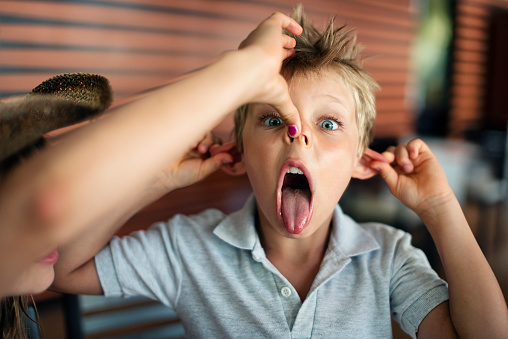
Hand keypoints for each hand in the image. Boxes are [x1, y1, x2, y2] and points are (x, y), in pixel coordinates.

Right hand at [152, 132, 233, 192]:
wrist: (162, 171)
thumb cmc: (181, 175)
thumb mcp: (201, 172)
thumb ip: (215, 164)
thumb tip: (230, 157)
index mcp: (208, 158)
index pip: (221, 150)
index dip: (224, 150)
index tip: (220, 153)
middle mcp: (203, 148)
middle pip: (216, 140)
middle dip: (213, 144)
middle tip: (205, 151)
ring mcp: (195, 140)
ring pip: (208, 133)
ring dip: (206, 139)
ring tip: (197, 148)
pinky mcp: (186, 134)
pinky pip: (197, 129)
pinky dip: (197, 135)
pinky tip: (191, 144)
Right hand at [239, 12, 302, 135]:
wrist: (248, 73)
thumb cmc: (260, 88)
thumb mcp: (279, 100)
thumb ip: (288, 114)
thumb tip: (296, 134)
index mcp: (256, 65)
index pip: (268, 58)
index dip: (279, 58)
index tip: (288, 60)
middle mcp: (255, 50)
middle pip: (270, 45)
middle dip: (281, 48)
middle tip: (292, 52)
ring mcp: (260, 37)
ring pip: (273, 32)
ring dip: (284, 38)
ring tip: (294, 43)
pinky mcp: (268, 28)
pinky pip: (279, 19)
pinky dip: (289, 23)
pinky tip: (299, 31)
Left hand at [369, 138, 454, 217]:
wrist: (431, 200)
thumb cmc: (412, 196)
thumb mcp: (394, 184)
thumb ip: (385, 172)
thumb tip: (372, 162)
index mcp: (394, 170)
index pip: (384, 158)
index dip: (381, 158)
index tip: (383, 162)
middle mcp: (403, 163)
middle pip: (392, 150)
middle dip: (390, 155)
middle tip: (393, 162)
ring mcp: (414, 158)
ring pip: (402, 146)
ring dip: (402, 155)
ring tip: (408, 168)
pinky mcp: (425, 155)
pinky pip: (417, 143)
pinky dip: (412, 146)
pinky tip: (413, 156)